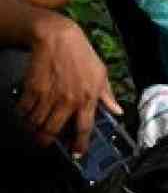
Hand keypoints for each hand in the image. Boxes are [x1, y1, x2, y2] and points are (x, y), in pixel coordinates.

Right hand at [18, 15, 121, 155]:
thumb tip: (118, 111)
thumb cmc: (82, 55)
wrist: (58, 38)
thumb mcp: (101, 74)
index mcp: (88, 98)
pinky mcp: (33, 90)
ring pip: (36, 124)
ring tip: (34, 128)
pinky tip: (27, 112)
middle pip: (53, 131)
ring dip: (33, 129)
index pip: (84, 128)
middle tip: (44, 142)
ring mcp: (49, 96)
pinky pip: (24, 111)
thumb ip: (108, 96)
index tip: (77, 154)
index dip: (80, 144)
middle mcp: (68, 100)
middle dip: (46, 141)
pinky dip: (23, 115)